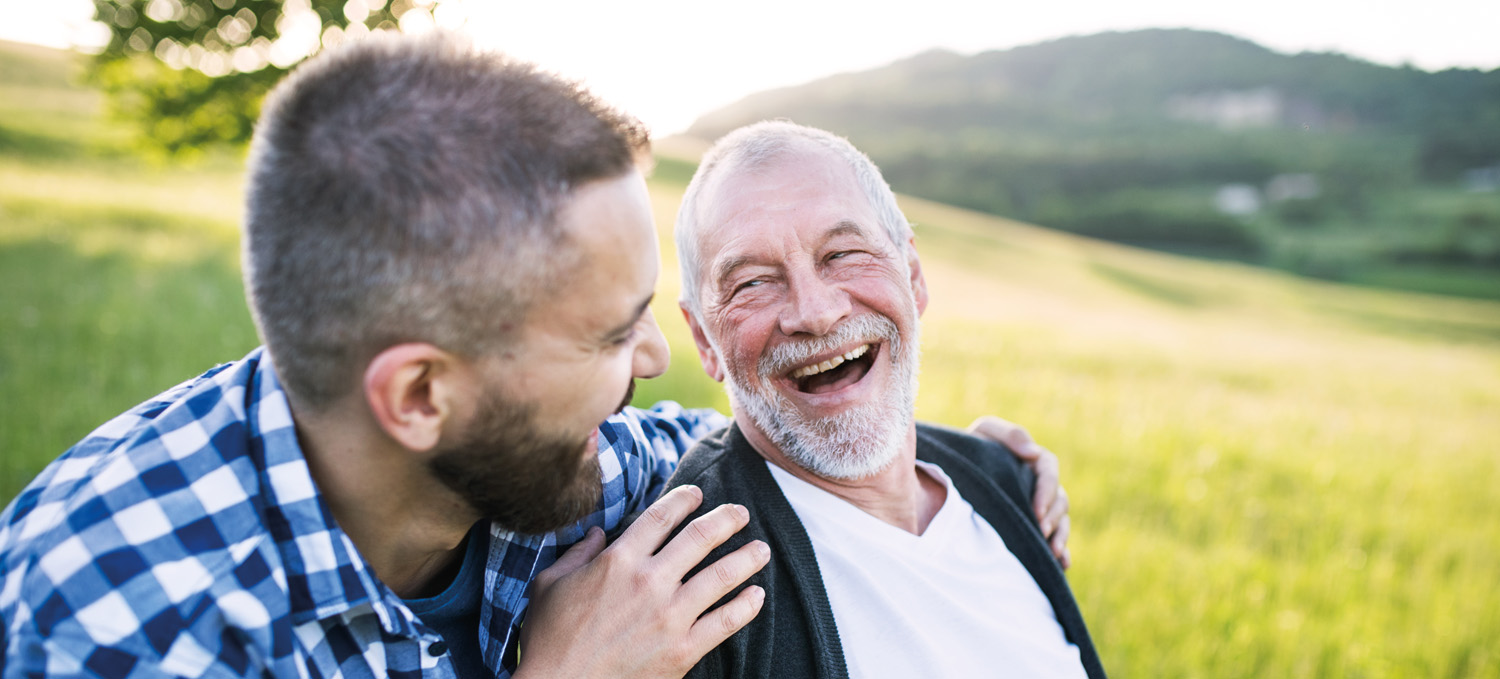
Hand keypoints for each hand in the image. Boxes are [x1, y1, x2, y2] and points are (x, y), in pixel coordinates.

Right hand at [515, 485, 770, 678]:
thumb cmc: (548, 640)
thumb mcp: (549, 585)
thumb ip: (576, 553)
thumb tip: (597, 533)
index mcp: (618, 561)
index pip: (661, 517)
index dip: (683, 499)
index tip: (697, 494)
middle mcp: (649, 582)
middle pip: (700, 537)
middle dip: (727, 519)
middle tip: (741, 513)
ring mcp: (670, 616)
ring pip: (722, 576)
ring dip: (747, 558)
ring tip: (762, 549)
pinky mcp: (683, 651)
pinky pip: (725, 623)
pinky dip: (746, 606)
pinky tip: (757, 596)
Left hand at [967, 416, 1071, 568]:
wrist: (951, 469)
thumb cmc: (971, 448)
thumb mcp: (986, 432)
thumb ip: (1010, 435)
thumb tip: (1034, 452)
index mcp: (1032, 461)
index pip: (1049, 472)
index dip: (1047, 491)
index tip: (1037, 511)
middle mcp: (1039, 485)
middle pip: (1059, 501)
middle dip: (1053, 519)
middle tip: (1041, 533)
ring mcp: (1038, 507)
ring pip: (1061, 522)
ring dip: (1060, 537)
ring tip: (1052, 553)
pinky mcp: (1032, 526)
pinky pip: (1054, 540)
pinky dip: (1062, 552)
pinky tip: (1061, 565)